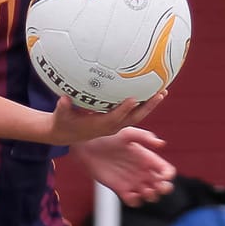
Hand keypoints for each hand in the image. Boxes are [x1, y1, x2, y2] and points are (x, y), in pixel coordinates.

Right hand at [47, 90, 167, 147]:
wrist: (67, 134)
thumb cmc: (64, 122)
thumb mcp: (61, 116)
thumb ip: (62, 108)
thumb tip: (63, 99)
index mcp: (99, 126)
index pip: (114, 118)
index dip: (123, 110)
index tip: (133, 99)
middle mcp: (111, 127)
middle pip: (133, 118)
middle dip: (147, 107)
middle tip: (160, 94)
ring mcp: (116, 125)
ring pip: (136, 116)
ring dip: (150, 105)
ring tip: (163, 91)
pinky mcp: (117, 122)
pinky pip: (133, 113)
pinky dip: (144, 104)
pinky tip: (152, 91)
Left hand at [75, 126, 176, 206]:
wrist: (88, 147)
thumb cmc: (108, 137)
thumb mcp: (127, 133)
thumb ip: (145, 137)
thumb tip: (162, 144)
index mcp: (148, 159)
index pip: (167, 171)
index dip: (168, 176)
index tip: (162, 176)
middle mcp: (143, 172)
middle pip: (163, 187)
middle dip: (164, 189)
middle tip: (155, 186)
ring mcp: (133, 182)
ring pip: (150, 196)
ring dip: (151, 196)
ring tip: (143, 190)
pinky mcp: (121, 190)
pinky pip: (133, 201)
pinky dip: (135, 201)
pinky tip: (129, 193)